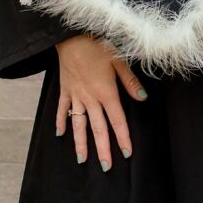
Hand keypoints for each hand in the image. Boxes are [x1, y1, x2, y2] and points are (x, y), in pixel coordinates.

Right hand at [55, 35, 147, 166]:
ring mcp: (75, 96)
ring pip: (79, 124)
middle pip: (98, 128)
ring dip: (81, 142)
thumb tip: (143, 99)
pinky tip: (60, 134)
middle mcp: (90, 98)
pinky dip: (61, 121)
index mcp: (106, 92)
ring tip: (82, 160)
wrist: (71, 35)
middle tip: (106, 167)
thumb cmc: (98, 45)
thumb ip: (130, 83)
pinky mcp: (65, 90)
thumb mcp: (119, 61)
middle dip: (103, 149)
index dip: (123, 138)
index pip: (117, 121)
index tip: (126, 153)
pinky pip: (62, 109)